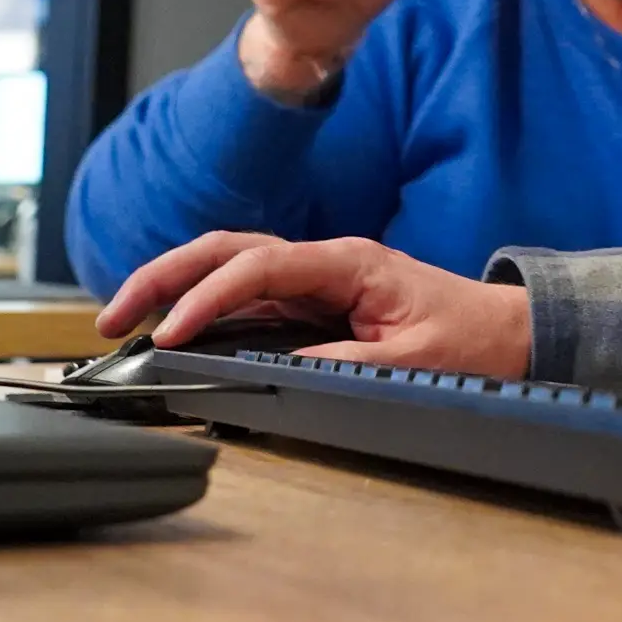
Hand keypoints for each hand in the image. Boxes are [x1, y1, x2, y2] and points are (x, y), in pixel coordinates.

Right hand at [92, 231, 535, 380]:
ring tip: (125, 317)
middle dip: (164, 276)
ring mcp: (316, 277)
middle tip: (113, 314)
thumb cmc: (471, 341)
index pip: (259, 266)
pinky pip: (246, 292)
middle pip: (227, 250)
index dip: (208, 298)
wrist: (508, 334)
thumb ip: (342, 364)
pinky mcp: (312, 299)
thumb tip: (276, 371)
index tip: (170, 333)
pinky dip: (201, 303)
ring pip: (229, 265)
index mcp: (349, 262)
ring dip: (173, 286)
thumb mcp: (412, 361)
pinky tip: (171, 325)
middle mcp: (325, 260)